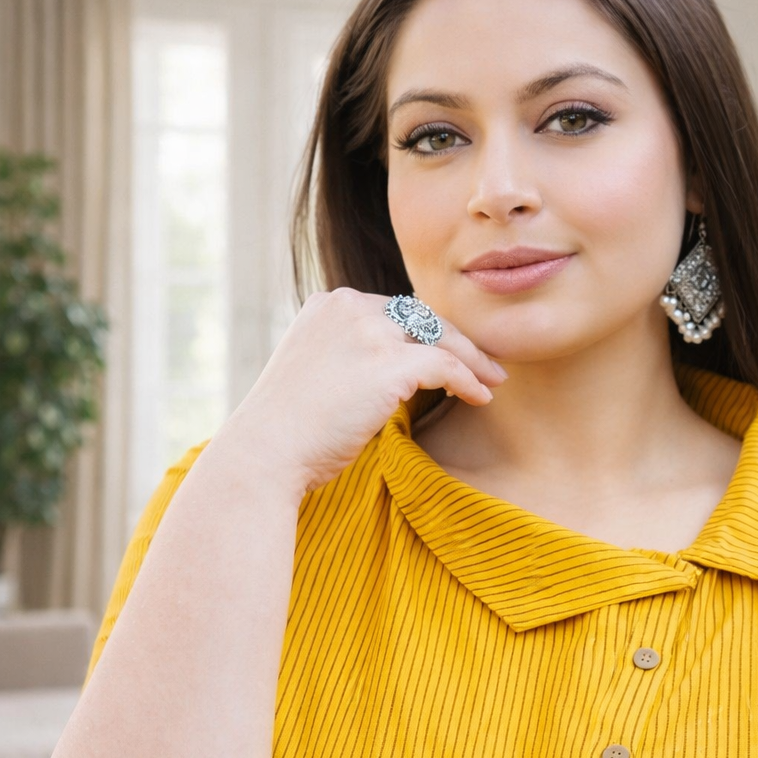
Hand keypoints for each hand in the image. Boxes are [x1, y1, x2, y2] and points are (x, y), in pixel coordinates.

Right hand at [219, 288, 507, 496]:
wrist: (264, 453)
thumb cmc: (286, 430)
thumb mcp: (312, 374)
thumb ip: (346, 359)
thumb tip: (383, 378)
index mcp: (328, 304)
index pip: (394, 310)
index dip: (427, 333)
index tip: (450, 353)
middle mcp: (349, 307)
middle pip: (423, 316)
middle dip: (459, 340)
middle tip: (486, 364)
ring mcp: (370, 332)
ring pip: (441, 337)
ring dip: (473, 360)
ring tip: (493, 380)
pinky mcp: (389, 363)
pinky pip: (446, 366)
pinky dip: (468, 381)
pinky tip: (480, 397)